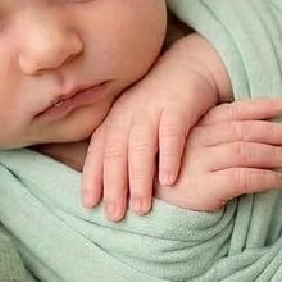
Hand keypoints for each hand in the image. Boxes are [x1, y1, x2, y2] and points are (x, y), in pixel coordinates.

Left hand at [80, 33, 229, 220]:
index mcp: (115, 119)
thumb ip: (122, 145)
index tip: (89, 204)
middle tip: (114, 215)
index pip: (98, 151)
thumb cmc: (160, 101)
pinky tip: (170, 180)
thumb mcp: (135, 120)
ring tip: (141, 207)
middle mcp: (129, 114)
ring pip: (140, 146)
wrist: (192, 65)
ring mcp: (152, 108)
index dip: (92, 177)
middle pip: (116, 153)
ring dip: (139, 178)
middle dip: (113, 186)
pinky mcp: (178, 105)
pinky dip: (169, 157)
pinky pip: (172, 134)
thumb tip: (109, 184)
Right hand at [153, 98, 281, 211]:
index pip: (232, 112)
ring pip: (246, 152)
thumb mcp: (187, 153)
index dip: (259, 107)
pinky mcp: (203, 188)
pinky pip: (242, 178)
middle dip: (275, 131)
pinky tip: (279, 181)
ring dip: (275, 154)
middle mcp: (197, 142)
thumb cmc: (170, 180)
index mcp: (194, 129)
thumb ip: (212, 140)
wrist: (145, 209)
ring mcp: (199, 164)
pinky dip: (265, 177)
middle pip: (243, 131)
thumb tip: (250, 133)